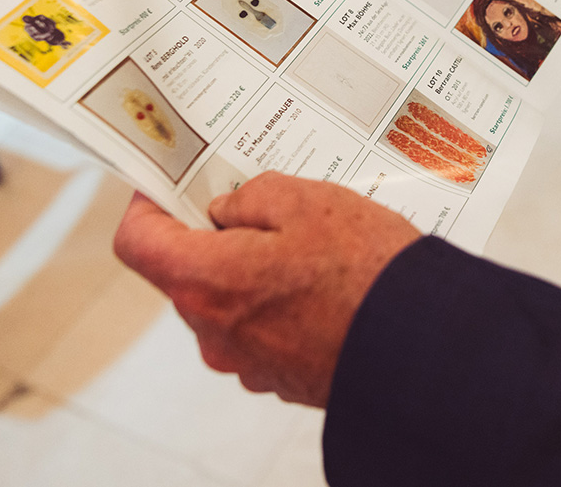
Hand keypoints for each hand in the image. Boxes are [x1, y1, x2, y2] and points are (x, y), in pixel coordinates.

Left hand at [112, 173, 420, 406]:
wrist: (422, 345)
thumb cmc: (364, 269)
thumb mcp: (306, 201)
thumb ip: (251, 197)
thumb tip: (227, 211)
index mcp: (205, 282)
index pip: (138, 242)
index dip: (147, 204)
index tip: (171, 182)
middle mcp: (214, 332)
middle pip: (188, 272)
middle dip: (217, 236)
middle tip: (266, 205)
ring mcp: (248, 362)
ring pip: (230, 301)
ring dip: (256, 271)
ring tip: (313, 245)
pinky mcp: (282, 378)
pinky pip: (265, 329)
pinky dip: (283, 304)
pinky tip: (329, 284)